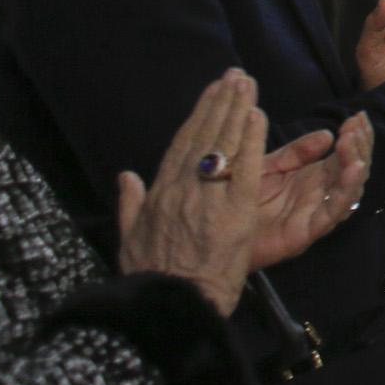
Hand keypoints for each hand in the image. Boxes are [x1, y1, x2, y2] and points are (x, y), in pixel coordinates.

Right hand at [116, 70, 264, 315]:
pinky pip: (245, 170)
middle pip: (204, 137)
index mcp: (159, 195)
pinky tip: (258, 116)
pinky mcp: (234, 214)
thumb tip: (126, 175)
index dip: (198, 116)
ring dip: (237, 111)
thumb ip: (129, 205)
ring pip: (224, 146)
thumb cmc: (151, 280)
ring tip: (247, 84)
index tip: (211, 92)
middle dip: (221, 103)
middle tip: (235, 75)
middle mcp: (182, 191)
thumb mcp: (130, 241)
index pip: (182, 146)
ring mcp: (208, 200)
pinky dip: (251, 141)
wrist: (169, 309)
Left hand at [248, 113, 372, 269]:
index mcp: (315, 177)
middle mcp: (321, 194)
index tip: (357, 116)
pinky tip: (352, 169)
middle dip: (360, 146)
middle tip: (357, 123)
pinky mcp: (307, 232)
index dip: (355, 136)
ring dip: (355, 165)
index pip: (345, 155)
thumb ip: (295, 153)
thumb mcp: (268, 166)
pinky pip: (332, 213)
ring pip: (349, 191)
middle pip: (353, 170)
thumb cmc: (240, 198)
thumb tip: (327, 135)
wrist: (217, 229)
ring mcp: (316, 213)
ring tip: (351, 141)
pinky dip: (346, 192)